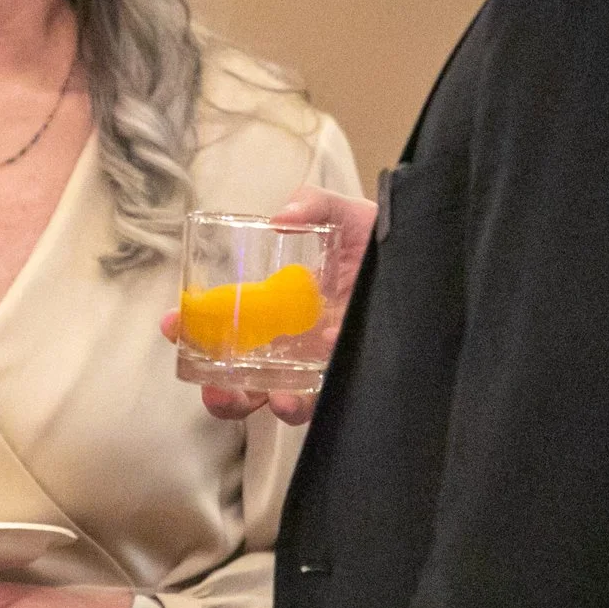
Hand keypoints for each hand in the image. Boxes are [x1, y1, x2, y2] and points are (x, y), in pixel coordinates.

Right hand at [162, 184, 372, 425]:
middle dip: (219, 387)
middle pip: (243, 374)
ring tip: (268, 400)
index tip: (172, 326)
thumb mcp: (348, 216)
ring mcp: (320, 365)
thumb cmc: (385, 244)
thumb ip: (315, 205)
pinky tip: (305, 387)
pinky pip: (322, 403)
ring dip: (262, 403)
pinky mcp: (350, 381)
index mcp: (281, 304)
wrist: (436, 264)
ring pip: (277, 399)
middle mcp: (295, 342)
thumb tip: (282, 216)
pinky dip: (308, 401)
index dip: (195, 328)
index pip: (228, 323)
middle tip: (213, 384)